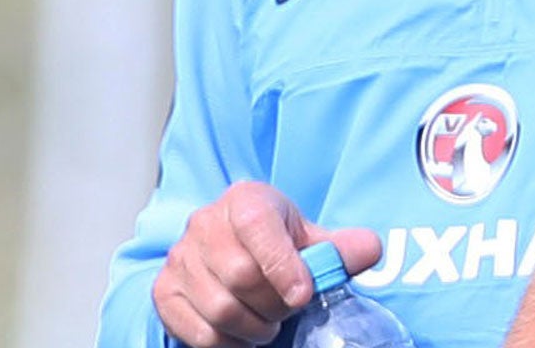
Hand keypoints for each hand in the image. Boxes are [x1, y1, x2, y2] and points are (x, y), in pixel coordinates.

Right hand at [151, 181, 382, 347]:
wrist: (232, 246)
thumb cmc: (274, 241)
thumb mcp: (310, 236)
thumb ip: (340, 247)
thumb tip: (371, 250)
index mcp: (243, 200)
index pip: (257, 228)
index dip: (283, 266)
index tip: (303, 295)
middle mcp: (204, 224)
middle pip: (240, 276)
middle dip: (275, 303)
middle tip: (290, 309)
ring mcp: (179, 259)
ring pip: (220, 309)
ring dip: (254, 327)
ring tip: (270, 323)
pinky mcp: (164, 292)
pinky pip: (197, 332)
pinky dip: (228, 343)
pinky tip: (244, 334)